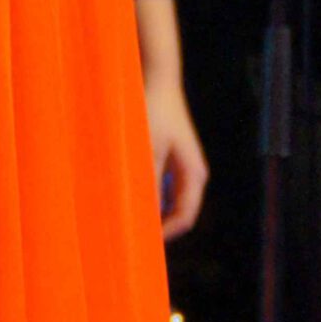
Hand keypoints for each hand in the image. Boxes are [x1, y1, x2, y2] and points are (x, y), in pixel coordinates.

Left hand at [144, 74, 209, 239]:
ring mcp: (181, 163)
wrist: (158, 77)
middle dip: (156, 222)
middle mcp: (191, 172)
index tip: (141, 244)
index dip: (165, 235)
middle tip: (131, 231)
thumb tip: (143, 218)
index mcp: (194, 175)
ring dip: (150, 205)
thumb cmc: (155, 112)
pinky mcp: (169, 153)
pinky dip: (146, 189)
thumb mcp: (149, 152)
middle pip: (177, 210)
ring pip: (167, 197)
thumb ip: (148, 186)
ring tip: (126, 211)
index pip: (184, 218)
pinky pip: (159, 182)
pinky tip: (128, 188)